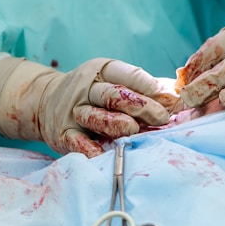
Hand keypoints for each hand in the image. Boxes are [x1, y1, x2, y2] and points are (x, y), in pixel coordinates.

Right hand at [0, 56, 169, 156]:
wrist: (45, 101)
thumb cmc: (94, 93)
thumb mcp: (112, 80)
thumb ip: (143, 87)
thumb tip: (178, 95)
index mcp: (100, 71)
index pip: (124, 74)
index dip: (146, 85)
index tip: (169, 98)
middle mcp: (85, 89)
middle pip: (112, 94)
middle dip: (138, 105)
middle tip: (161, 118)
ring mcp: (73, 111)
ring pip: (93, 115)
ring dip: (114, 123)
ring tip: (132, 130)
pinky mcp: (63, 133)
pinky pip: (76, 140)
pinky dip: (88, 148)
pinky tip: (101, 155)